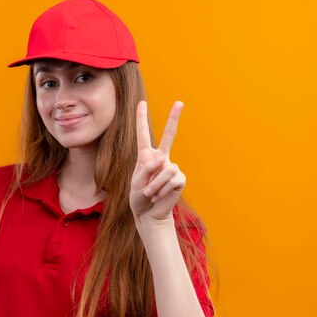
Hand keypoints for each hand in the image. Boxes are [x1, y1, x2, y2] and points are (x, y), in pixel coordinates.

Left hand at [129, 101, 185, 224]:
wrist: (149, 214)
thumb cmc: (139, 198)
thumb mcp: (136, 183)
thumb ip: (146, 169)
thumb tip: (163, 160)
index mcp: (145, 156)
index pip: (143, 135)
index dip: (141, 119)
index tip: (141, 103)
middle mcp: (160, 158)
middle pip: (169, 135)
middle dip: (174, 118)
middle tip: (179, 102)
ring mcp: (171, 167)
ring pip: (165, 169)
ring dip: (155, 184)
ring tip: (150, 194)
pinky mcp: (180, 178)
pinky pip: (172, 179)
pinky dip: (162, 189)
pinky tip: (159, 196)